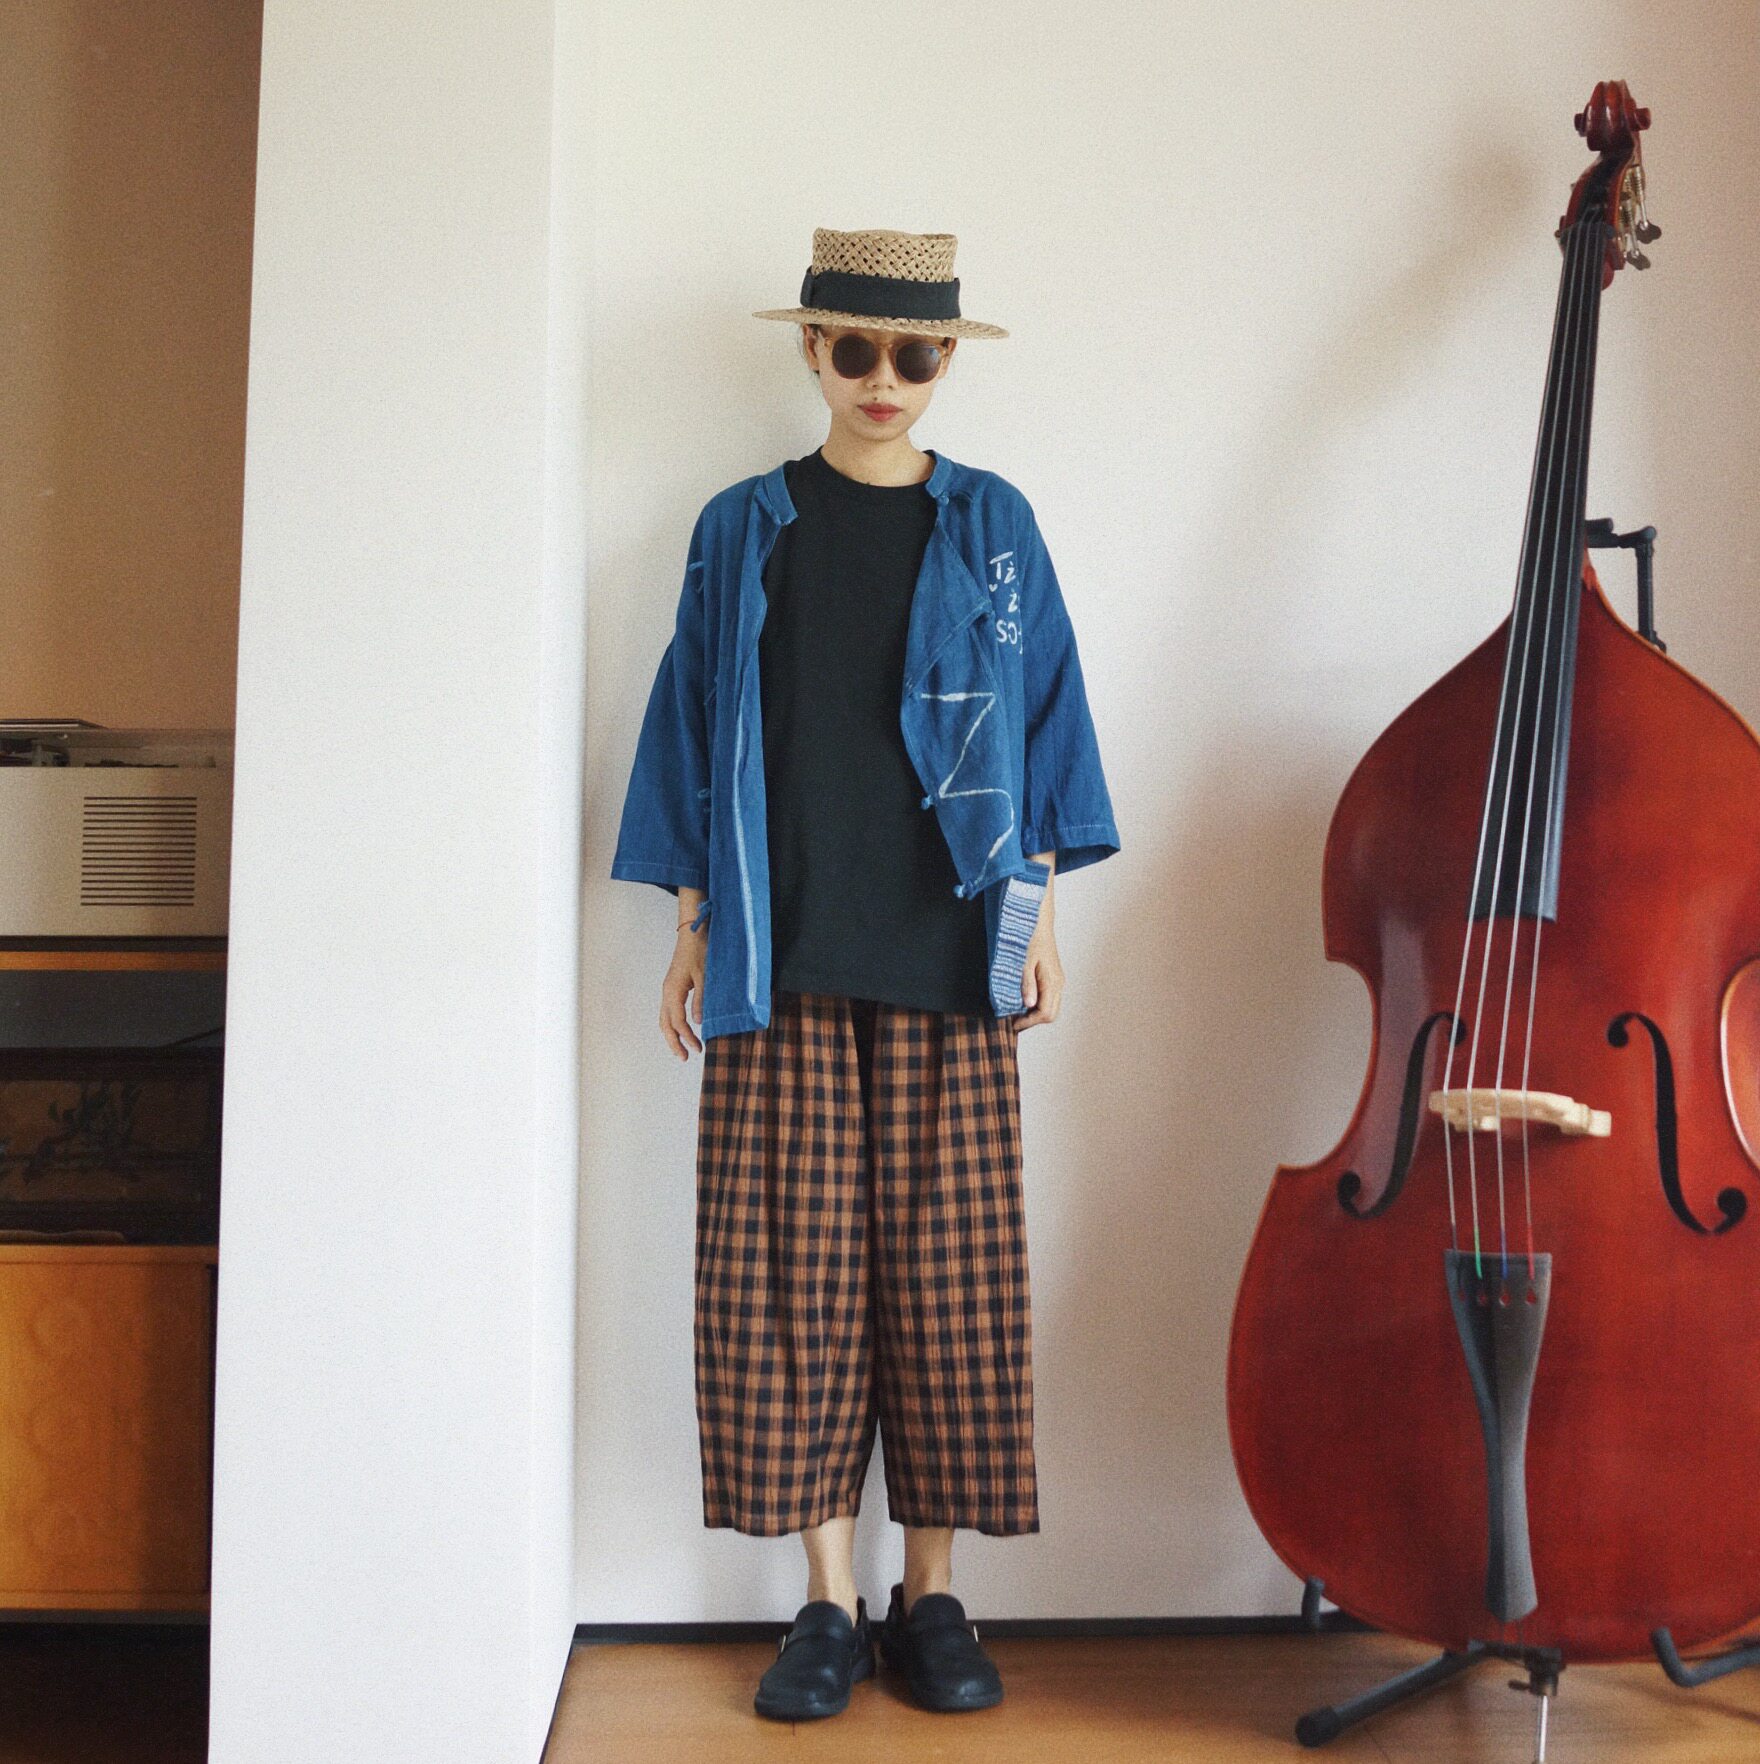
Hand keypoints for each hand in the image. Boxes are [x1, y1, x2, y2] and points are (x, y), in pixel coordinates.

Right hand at [661, 926, 706, 1059]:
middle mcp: (667, 992)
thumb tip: (698, 1022)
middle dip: (674, 1042)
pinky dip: (673, 1024)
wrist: (693, 931)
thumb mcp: (705, 976)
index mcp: (673, 990)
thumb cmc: (700, 950)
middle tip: (685, 1058)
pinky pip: (669, 1010)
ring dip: (672, 1035)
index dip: (687, 1037)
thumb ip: (702, 999)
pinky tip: (683, 1030)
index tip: (698, 1048)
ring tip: (683, 1049)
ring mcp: (669, 989)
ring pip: (665, 1018)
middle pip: (665, 1024)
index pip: (677, 1021)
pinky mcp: (674, 986)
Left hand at [1014, 926, 1062, 1029]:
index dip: (1028, 1022)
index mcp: (1052, 982)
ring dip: (1034, 1013)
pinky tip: (1021, 999)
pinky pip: (1047, 997)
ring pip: (1050, 1006)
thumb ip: (1026, 983)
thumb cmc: (1028, 937)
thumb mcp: (1023, 961)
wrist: (1036, 920)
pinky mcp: (1052, 976)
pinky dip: (1035, 1004)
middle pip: (1051, 1014)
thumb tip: (1028, 1005)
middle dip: (1032, 1021)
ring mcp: (1057, 980)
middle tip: (1012, 1020)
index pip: (1045, 1014)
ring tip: (1014, 1011)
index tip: (1011, 1024)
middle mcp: (1058, 983)